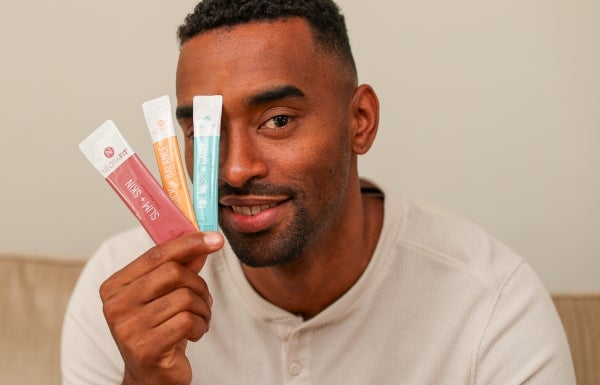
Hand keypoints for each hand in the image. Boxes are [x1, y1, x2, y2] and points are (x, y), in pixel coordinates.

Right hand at [99, 232, 223, 384]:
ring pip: (185, 297)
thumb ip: (180, 267)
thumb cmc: (158, 331)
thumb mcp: (166, 295)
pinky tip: (194, 334)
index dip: (189, 243)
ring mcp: (128, 327)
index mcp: (115, 286)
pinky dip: (200, 326)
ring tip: (199, 320)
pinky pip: (188, 321)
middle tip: (204, 300)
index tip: (216, 239)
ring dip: (203, 309)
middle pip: (173, 273)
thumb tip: (202, 240)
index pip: (156, 254)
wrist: (151, 377)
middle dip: (199, 285)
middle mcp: (115, 305)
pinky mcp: (146, 347)